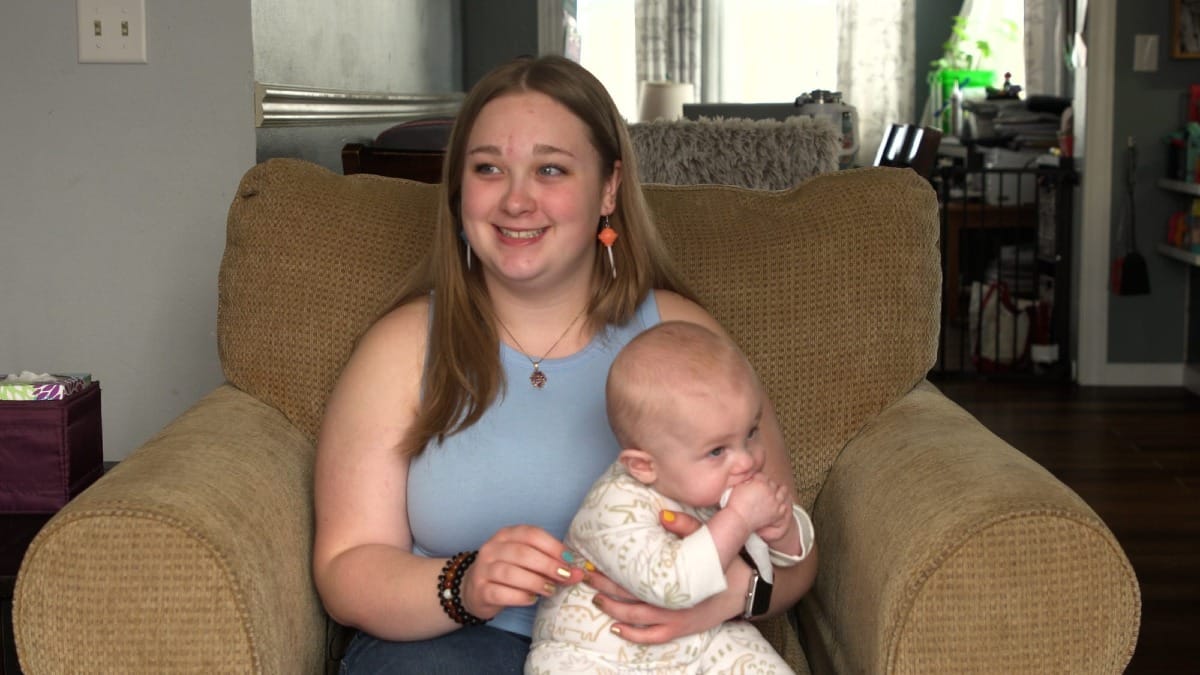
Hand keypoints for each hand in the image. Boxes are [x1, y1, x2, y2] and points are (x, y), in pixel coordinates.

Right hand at [460, 525, 584, 619]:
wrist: (473, 589)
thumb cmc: (507, 572)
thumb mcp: (524, 560)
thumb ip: (546, 560)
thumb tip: (576, 570)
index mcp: (506, 535)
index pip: (531, 534)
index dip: (553, 547)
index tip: (570, 560)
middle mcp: (492, 548)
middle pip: (523, 553)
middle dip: (549, 565)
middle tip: (566, 577)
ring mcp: (483, 569)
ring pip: (511, 573)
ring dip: (536, 582)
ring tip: (550, 590)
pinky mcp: (480, 590)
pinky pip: (502, 593)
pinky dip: (521, 597)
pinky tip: (532, 599)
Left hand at [586, 509, 745, 643]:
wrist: (747, 589)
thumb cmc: (726, 561)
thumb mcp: (710, 538)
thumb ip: (686, 526)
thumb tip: (661, 516)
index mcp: (676, 578)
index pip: (635, 575)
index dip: (612, 570)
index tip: (594, 560)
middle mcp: (672, 603)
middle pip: (629, 596)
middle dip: (604, 586)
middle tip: (586, 575)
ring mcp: (675, 620)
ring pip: (635, 619)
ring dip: (612, 609)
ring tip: (595, 597)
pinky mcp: (680, 630)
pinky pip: (651, 637)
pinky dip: (631, 635)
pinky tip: (615, 627)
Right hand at [724, 473, 791, 534]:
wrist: (739, 520)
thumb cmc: (736, 504)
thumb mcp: (739, 486)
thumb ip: (748, 480)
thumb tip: (752, 479)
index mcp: (761, 483)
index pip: (763, 475)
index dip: (758, 478)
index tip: (754, 481)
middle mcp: (770, 491)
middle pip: (772, 483)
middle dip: (767, 484)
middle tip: (761, 488)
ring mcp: (776, 502)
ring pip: (783, 491)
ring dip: (778, 490)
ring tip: (773, 492)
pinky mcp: (777, 513)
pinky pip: (784, 505)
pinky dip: (781, 503)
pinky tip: (777, 503)